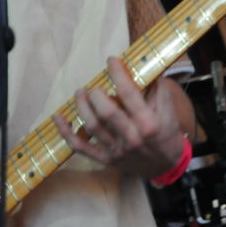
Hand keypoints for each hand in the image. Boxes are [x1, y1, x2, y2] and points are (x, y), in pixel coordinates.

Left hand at [53, 56, 186, 180]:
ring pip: (92, 126)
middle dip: (96, 95)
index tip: (111, 61)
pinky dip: (66, 133)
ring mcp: (116, 150)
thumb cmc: (166, 131)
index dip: (117, 74)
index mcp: (149, 123)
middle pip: (107, 112)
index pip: (129, 94)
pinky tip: (58, 117)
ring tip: (80, 93)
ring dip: (82, 107)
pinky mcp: (105, 159)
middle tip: (94, 87)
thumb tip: (142, 62)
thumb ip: (156, 86)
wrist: (165, 165)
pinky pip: (80, 147)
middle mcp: (132, 138)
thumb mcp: (168, 109)